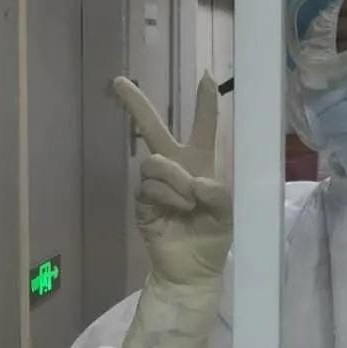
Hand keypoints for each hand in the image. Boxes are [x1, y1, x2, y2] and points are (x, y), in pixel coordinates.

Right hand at [113, 74, 231, 286]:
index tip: (205, 76)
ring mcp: (155, 184)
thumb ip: (218, 194)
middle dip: (136, 104)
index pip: (202, 128)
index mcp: (200, 164)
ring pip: (155, 162)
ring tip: (189, 202)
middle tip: (119, 81)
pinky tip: (178, 210)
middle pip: (152, 129)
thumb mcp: (227, 214)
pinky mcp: (142, 202)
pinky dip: (168, 196)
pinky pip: (150, 186)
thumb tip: (194, 181)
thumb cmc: (213, 239)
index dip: (204, 104)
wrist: (192, 270)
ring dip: (175, 179)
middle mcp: (175, 168)